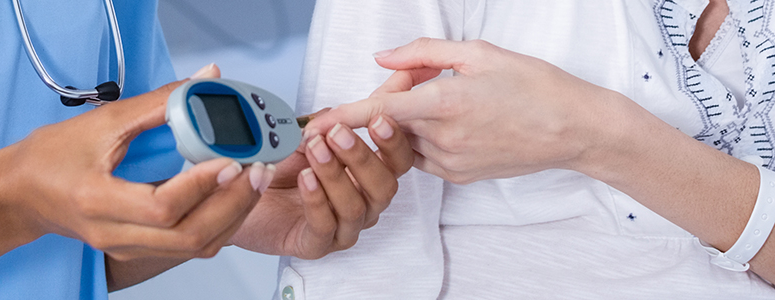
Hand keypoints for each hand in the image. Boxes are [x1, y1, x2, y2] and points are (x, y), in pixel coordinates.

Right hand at [0, 64, 271, 259]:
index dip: (200, 185)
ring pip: (195, 246)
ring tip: (253, 178)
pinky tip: (233, 194)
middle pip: (189, 236)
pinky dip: (220, 221)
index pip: (161, 208)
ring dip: (233, 213)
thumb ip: (159, 103)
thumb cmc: (50, 158)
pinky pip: (190, 245)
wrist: (20, 195)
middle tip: (256, 168)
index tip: (229, 158)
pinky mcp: (139, 250)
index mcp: (97, 202)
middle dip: (233, 203)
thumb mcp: (101, 121)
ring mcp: (128, 248)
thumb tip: (205, 82)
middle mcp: (115, 234)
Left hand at [230, 114, 413, 258]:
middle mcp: (363, 203)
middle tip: (338, 133)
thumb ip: (342, 113)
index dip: (394, 141)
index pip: (398, 161)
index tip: (379, 117)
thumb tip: (384, 79)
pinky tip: (305, 178)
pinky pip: (325, 226)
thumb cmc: (279, 165)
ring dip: (335, 174)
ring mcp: (342, 227)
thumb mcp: (311, 131)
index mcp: (369, 176)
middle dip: (362, 156)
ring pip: (355, 206)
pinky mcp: (315, 245)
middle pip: (384, 186)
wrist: (238, 192)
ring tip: (315, 149)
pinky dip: (316, 200)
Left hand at [304, 38, 614, 183]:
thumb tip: (382, 57)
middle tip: (418, 72)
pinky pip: (423, 155)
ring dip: (408, 118)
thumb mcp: (478, 53)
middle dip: (392, 95)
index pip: (377, 112)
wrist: (574, 129)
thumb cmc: (533, 86)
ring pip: (406, 138)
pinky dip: (424, 136)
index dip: (342, 117)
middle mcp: (442, 138)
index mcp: (444, 103)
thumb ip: (422, 53)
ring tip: (444, 95)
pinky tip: (453, 119)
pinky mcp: (458, 176)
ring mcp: (450, 161)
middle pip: (390, 120)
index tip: (314, 124)